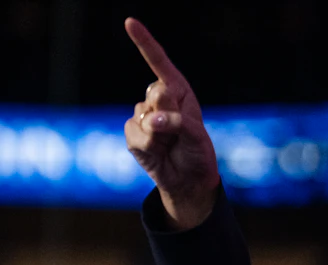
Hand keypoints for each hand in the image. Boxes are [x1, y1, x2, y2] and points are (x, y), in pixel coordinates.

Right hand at [123, 17, 219, 229]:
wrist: (188, 179)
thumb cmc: (197, 153)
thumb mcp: (196, 135)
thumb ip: (177, 122)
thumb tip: (151, 120)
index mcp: (179, 91)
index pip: (159, 63)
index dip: (144, 42)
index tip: (130, 22)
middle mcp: (160, 99)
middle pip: (155, 93)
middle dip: (168, 113)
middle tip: (178, 132)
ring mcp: (144, 115)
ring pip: (144, 116)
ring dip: (159, 136)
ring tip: (170, 145)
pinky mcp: (133, 132)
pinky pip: (135, 133)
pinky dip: (148, 146)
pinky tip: (157, 152)